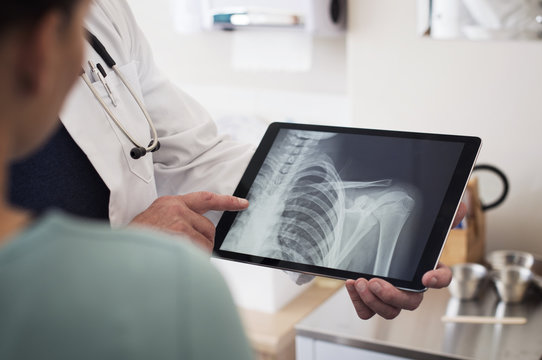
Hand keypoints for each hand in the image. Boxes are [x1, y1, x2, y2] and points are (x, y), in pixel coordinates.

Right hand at [130, 192, 248, 251]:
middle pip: (209, 228)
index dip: (226, 201)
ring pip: (205, 242)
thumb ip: (175, 223)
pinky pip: (199, 252)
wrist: (118, 253)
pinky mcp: (180, 235)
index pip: (206, 198)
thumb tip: (197, 235)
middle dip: (202, 243)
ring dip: (195, 254)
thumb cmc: (135, 243)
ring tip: (172, 256)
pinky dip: (192, 261)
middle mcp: (176, 209)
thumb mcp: (153, 223)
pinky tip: (174, 261)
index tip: (242, 203)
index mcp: (169, 203)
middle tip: (182, 251)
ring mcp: (179, 222)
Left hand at [345, 202, 466, 319]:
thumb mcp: (420, 226)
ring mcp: (392, 297)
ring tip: (361, 282)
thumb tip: (461, 206)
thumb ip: (441, 217)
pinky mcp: (372, 301)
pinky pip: (368, 312)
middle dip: (392, 295)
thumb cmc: (403, 242)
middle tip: (376, 282)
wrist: (375, 246)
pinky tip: (352, 284)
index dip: (437, 280)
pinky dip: (359, 302)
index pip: (443, 279)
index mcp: (427, 271)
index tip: (427, 276)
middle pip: (411, 303)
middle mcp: (411, 288)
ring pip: (390, 312)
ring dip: (374, 300)